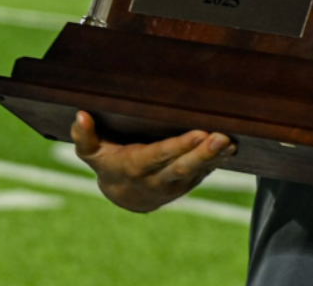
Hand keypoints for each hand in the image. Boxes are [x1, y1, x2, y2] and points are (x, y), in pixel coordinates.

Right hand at [70, 110, 235, 212]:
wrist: (125, 195)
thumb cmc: (109, 162)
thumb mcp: (92, 153)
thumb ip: (84, 137)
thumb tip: (80, 116)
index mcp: (135, 167)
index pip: (159, 156)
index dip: (179, 147)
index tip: (198, 133)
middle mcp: (157, 179)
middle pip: (183, 167)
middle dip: (204, 153)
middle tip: (223, 138)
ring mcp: (176, 183)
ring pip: (199, 171)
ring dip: (217, 157)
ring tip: (232, 142)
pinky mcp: (190, 181)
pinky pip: (206, 172)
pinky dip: (219, 161)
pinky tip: (232, 147)